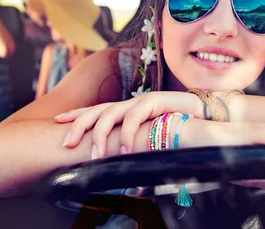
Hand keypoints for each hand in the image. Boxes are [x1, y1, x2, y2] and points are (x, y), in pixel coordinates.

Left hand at [56, 91, 202, 156]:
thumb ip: (133, 145)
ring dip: (101, 136)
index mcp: (126, 110)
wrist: (205, 114)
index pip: (96, 110)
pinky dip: (127, 135)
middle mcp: (130, 104)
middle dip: (78, 125)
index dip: (77, 114)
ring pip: (111, 114)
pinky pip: (135, 118)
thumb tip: (117, 162)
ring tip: (96, 157)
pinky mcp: (154, 102)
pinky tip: (123, 151)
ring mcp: (141, 101)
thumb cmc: (176, 128)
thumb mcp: (149, 137)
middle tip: (65, 143)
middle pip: (97, 110)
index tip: (58, 121)